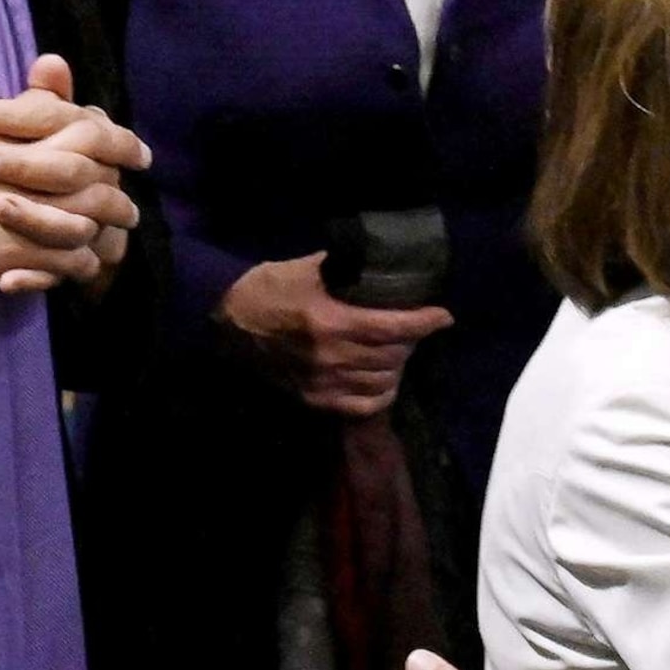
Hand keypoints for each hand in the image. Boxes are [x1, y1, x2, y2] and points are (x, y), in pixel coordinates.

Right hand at [0, 55, 142, 299]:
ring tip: (117, 233)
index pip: (82, 126)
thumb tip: (56, 65)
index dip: (118, 139)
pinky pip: (75, 257)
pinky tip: (85, 264)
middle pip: (99, 170)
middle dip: (120, 186)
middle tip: (130, 205)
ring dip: (110, 226)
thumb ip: (20, 110)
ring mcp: (28, 211)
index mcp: (14, 137)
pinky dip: (85, 263)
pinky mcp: (23, 251)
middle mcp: (26, 169)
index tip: (137, 152)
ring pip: (95, 215)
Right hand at [219, 253, 454, 417]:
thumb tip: (387, 263)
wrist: (225, 319)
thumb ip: (349, 269)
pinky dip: (381, 394)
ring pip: (383, 382)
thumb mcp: (309, 268)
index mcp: (331, 321)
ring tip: (399, 350)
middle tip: (415, 328)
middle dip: (412, 340)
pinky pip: (362, 405)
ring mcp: (321, 382)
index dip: (425, 322)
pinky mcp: (312, 398)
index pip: (393, 327)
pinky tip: (384, 379)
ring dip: (399, 366)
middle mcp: (330, 357)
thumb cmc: (269, 287)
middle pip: (392, 356)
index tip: (444, 316)